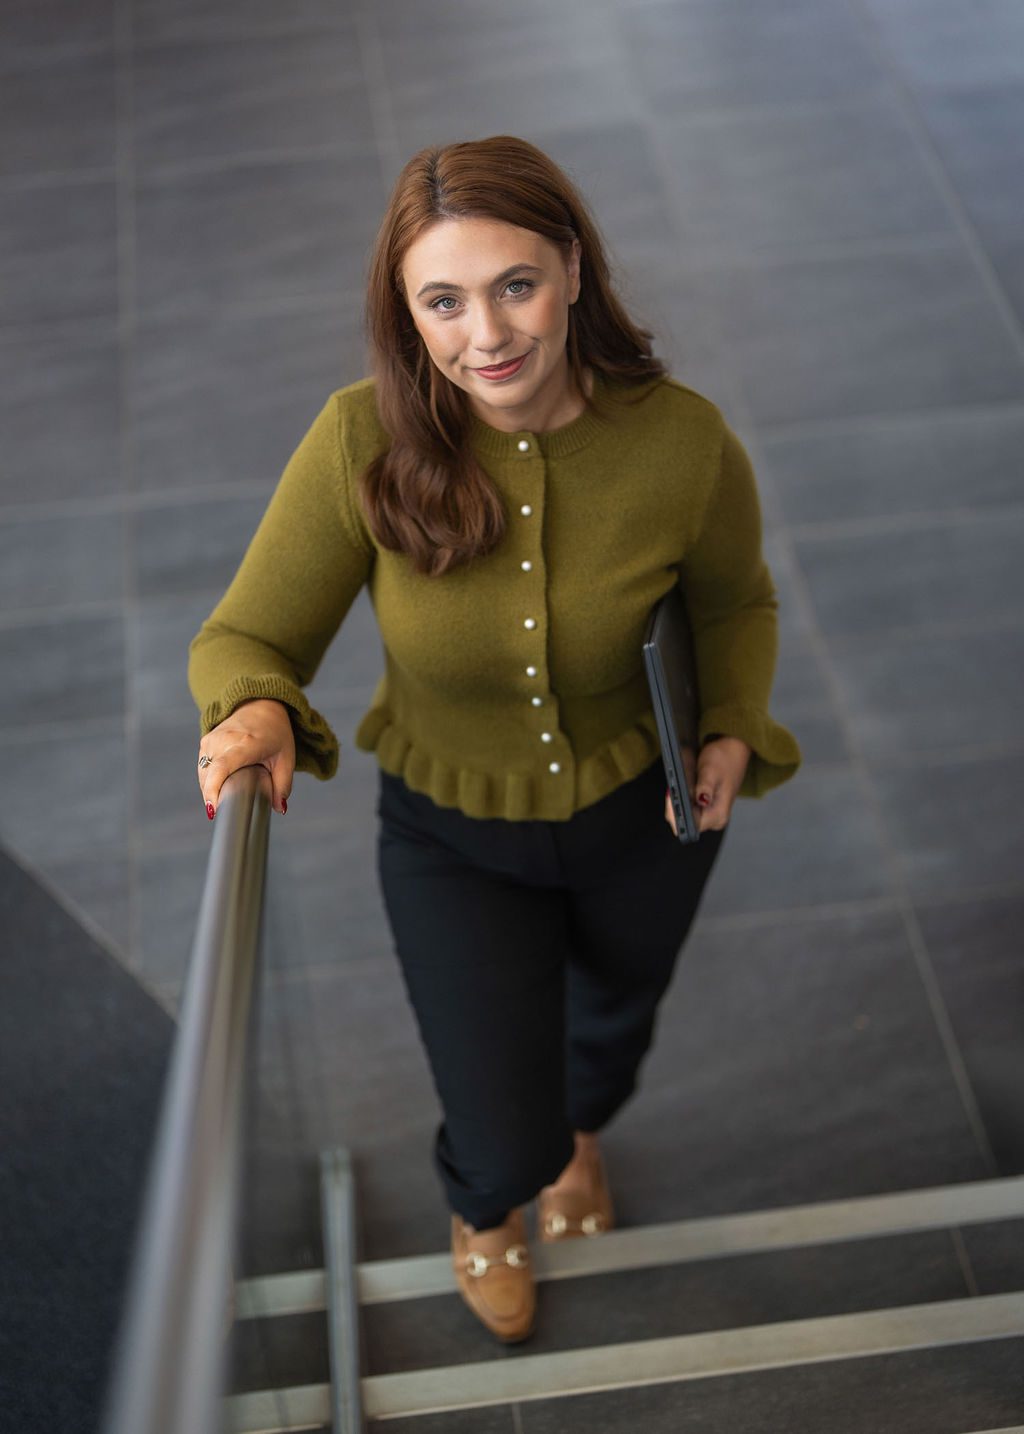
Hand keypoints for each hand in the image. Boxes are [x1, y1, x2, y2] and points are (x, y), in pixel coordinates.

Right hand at [197, 698, 294, 818]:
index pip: (222, 767)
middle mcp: (224, 740)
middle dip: (214, 797)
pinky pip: (202, 768)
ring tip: (224, 799)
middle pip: (209, 776)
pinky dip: (208, 781)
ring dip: (210, 790)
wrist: (259, 706)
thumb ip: (283, 785)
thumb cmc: (275, 732)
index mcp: (246, 744)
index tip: (214, 807)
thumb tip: (279, 808)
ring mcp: (212, 739)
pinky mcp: (205, 741)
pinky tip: (218, 788)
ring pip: (203, 774)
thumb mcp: (286, 758)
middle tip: (226, 810)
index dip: (213, 789)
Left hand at [664, 736, 750, 835]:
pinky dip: (682, 799)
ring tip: (677, 787)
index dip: (676, 813)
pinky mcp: (707, 808)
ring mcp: (711, 814)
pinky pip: (688, 809)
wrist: (734, 750)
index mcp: (719, 814)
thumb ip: (705, 787)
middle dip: (675, 807)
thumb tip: (700, 800)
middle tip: (671, 789)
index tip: (670, 797)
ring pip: (685, 816)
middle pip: (686, 823)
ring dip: (678, 802)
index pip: (690, 825)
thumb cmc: (724, 758)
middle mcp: (716, 819)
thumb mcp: (711, 770)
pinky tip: (682, 788)